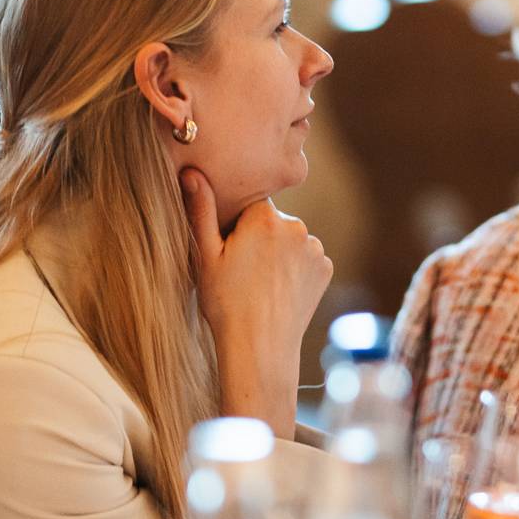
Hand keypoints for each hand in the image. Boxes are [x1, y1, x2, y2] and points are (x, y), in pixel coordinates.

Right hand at [181, 167, 331, 435]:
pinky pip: (307, 259)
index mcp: (265, 217)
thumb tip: (192, 171)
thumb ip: (201, 210)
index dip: (237, 226)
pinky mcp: (326, 269)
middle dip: (260, 238)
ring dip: (280, 253)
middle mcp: (296, 226)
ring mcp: (315, 248)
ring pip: (291, 241)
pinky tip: (279, 290)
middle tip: (243, 271)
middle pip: (272, 221)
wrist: (260, 347)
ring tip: (261, 284)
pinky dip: (296, 270)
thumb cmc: (225, 303)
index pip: (250, 203)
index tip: (230, 250)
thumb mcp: (205, 256)